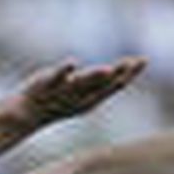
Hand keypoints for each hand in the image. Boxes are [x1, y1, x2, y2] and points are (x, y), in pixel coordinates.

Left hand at [17, 57, 145, 127]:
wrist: (28, 113)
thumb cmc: (57, 101)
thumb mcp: (81, 94)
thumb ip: (98, 82)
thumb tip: (115, 71)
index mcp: (91, 98)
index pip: (115, 85)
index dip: (130, 74)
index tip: (144, 60)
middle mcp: (80, 96)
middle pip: (102, 85)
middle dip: (119, 74)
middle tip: (135, 63)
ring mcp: (64, 91)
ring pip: (82, 84)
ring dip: (95, 77)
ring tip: (107, 69)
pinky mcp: (46, 84)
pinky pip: (56, 78)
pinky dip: (64, 71)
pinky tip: (72, 63)